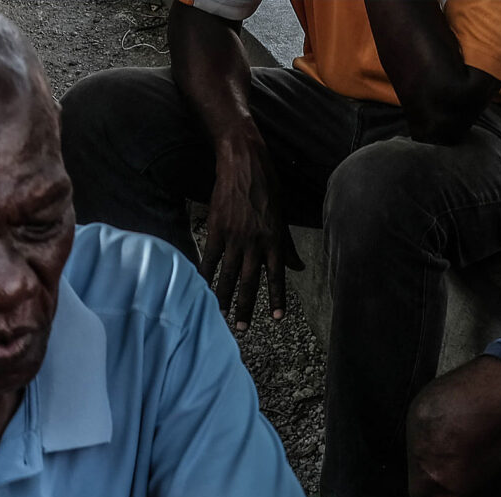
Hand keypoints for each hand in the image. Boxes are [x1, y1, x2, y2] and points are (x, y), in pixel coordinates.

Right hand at [201, 134, 300, 330]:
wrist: (244, 163)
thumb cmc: (267, 187)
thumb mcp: (283, 216)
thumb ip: (288, 246)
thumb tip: (299, 267)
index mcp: (274, 239)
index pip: (277, 276)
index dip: (276, 298)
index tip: (276, 318)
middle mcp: (255, 242)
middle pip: (249, 282)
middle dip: (245, 307)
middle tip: (241, 328)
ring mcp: (235, 237)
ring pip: (228, 274)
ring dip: (224, 297)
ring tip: (221, 315)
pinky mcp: (217, 229)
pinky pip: (210, 258)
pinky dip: (205, 275)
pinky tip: (201, 289)